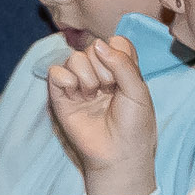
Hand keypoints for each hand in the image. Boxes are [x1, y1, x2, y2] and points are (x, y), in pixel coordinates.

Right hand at [45, 35, 160, 194]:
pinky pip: (55, 72)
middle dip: (103, 69)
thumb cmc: (134, 124)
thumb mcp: (138, 91)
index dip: (118, 54)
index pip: (115, 42)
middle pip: (93, 48)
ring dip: (87, 76)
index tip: (124, 76)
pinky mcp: (61, 96)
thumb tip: (99, 44)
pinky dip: (66, 80)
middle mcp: (99, 73)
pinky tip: (77, 95)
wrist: (119, 152)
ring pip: (74, 58)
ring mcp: (79, 84)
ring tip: (93, 96)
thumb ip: (123, 64)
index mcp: (121, 70)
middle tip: (109, 90)